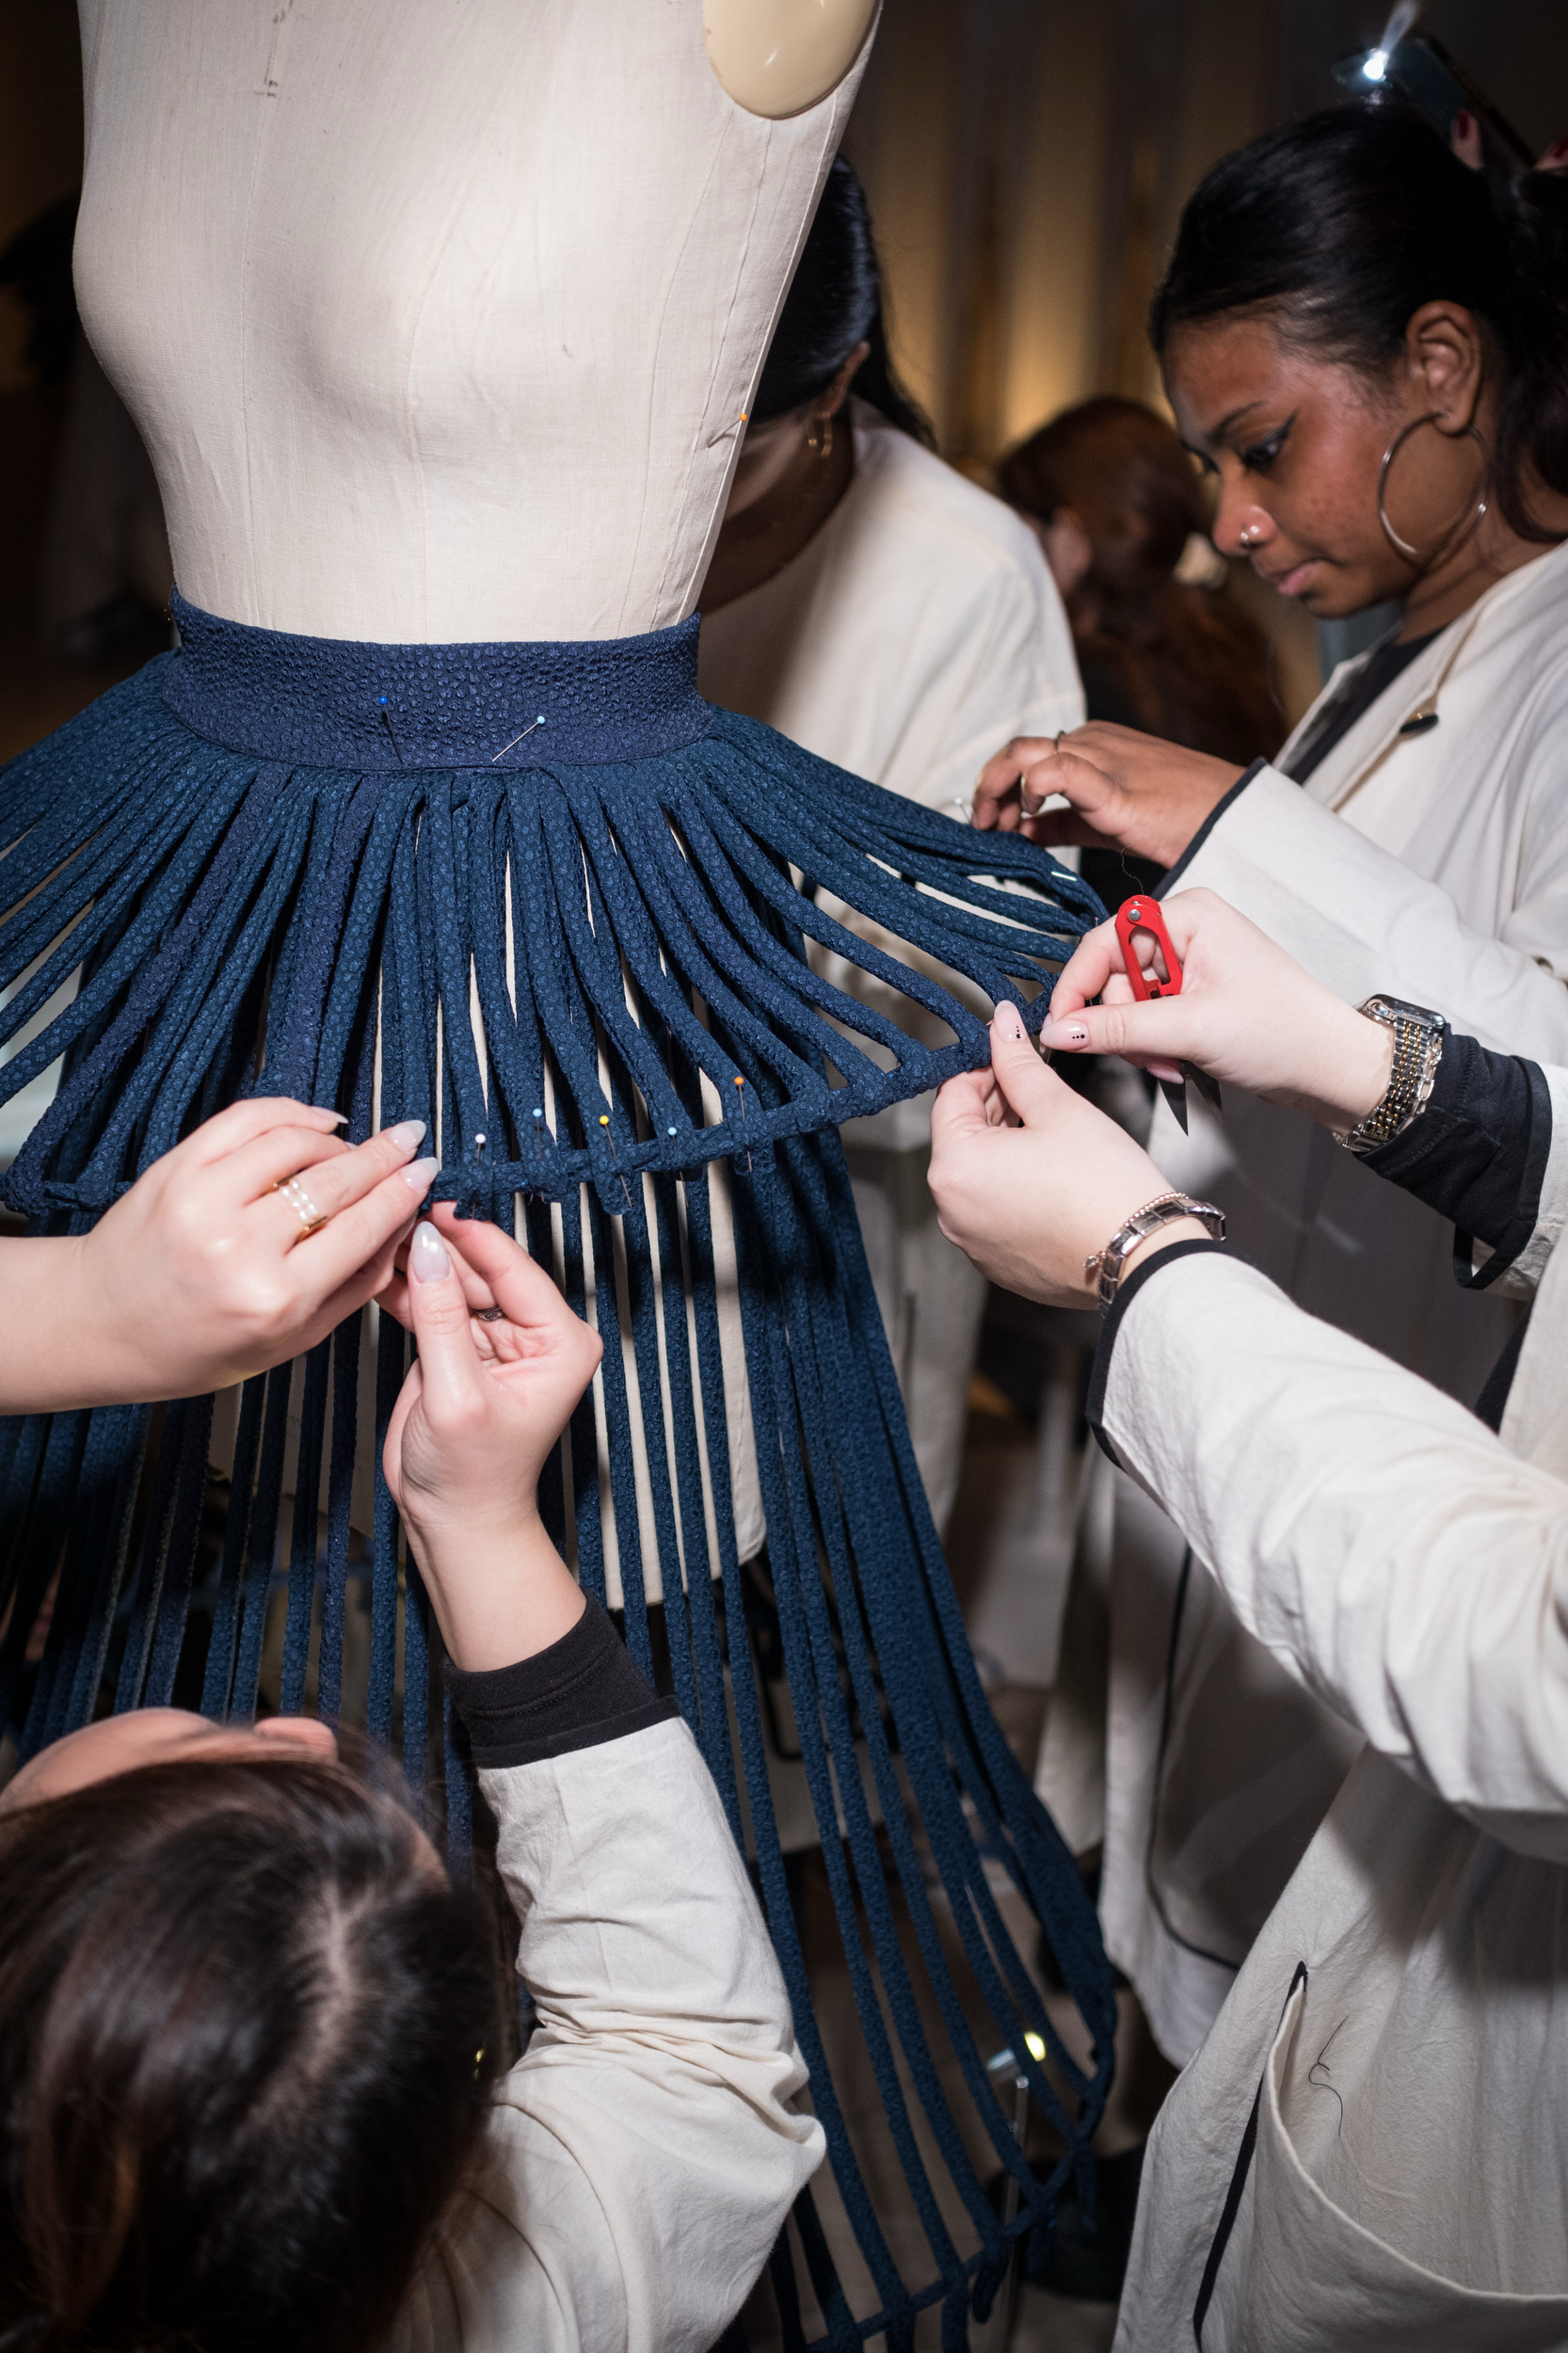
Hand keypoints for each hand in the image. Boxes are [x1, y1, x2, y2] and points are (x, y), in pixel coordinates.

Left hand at [0, 1100, 436, 1413]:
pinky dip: (290, 1111)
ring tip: (356, 1142)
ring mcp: (204, 1201)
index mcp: (274, 1299)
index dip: (403, 1192)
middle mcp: (240, 1248)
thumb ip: (350, 1292)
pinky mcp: (178, 1168)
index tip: (426, 1172)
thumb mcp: (287, 1344)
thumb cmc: (190, 1345)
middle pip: (336, 1181)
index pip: (362, 1227)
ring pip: (296, 1142)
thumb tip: (399, 1235)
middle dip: (384, 1155)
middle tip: (410, 1140)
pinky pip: (247, 1119)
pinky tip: (314, 1121)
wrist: (101, 1325)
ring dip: (338, 1137)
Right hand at [382, 1210, 601, 1668]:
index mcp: (561, 1341)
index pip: (514, 1268)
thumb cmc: (474, 1477)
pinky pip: (432, 1304)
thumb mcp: (457, 1394)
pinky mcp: (458, 1347)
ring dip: (416, 1261)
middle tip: (393, 1215)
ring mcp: (495, 1338)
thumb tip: (426, 1249)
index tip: (436, 1204)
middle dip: (437, 1244)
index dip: (473, 1234)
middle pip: (482, 1268)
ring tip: (377, 1234)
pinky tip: (376, 1267)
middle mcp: (534, 1333)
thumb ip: (441, 1317)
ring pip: (453, 1281)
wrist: (454, 1521)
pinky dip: (404, 1288)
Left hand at [928, 1003, 1207, 1308]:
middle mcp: (951, 1210)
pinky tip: (1050, 1173)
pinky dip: (1013, 1186)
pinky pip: (994, 1211)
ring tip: (1050, 1130)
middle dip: (996, 1105)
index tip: (1012, 1056)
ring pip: (978, 1174)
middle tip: (1037, 1089)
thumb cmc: (1104, 1186)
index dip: (985, 1067)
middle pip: (962, 1136)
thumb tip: (1002, 1027)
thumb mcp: (1058, 1108)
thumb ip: (1020, 1064)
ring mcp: (972, 1242)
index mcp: (955, 1167)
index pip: (951, 1095)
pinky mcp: (997, 1262)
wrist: (1142, 1254)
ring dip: (1005, 1145)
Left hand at [971, 722, 1242, 867]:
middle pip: (1016, 750)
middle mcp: (1091, 741)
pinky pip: (1058, 771)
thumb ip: (1060, 823)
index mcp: (1091, 745)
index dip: (995, 789)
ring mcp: (1102, 758)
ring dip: (994, 790)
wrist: (1231, 819)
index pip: (1025, 756)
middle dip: (986, 788)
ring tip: (993, 826)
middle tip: (982, 826)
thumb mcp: (1103, 820)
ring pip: (1024, 754)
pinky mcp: (1114, 786)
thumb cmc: (1179, 819)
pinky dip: (1029, 790)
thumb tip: (1021, 831)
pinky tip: (1027, 817)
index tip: (990, 826)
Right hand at [1038, 887, 1393, 1129]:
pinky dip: (1152, 1046)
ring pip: (1125, 1004)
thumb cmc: (1284, 1032)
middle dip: (1121, 1025)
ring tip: (1170, 1064)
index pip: (1103, 941)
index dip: (1076, 985)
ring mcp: (1189, 963)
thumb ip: (1116, 1028)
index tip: (1059, 1025)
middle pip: (1112, 976)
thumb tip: (1058, 1028)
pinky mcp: (1192, 994)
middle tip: (1146, 1056)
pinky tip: (1176, 1062)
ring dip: (1138, 1042)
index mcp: (1188, 914)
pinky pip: (1146, 1018)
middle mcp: (1186, 931)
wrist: (1329, 1066)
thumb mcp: (1189, 1029)